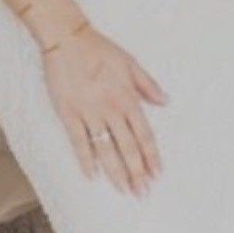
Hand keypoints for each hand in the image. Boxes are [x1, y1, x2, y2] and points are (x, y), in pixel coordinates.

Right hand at [41, 24, 167, 195]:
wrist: (67, 39)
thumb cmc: (100, 49)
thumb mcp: (131, 63)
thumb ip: (149, 85)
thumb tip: (166, 102)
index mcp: (128, 98)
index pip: (144, 134)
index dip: (151, 156)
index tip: (157, 174)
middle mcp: (111, 109)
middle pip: (128, 147)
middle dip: (137, 172)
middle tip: (143, 193)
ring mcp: (89, 113)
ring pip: (106, 149)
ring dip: (116, 172)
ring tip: (124, 190)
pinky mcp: (68, 113)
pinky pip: (79, 141)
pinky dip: (86, 160)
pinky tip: (92, 176)